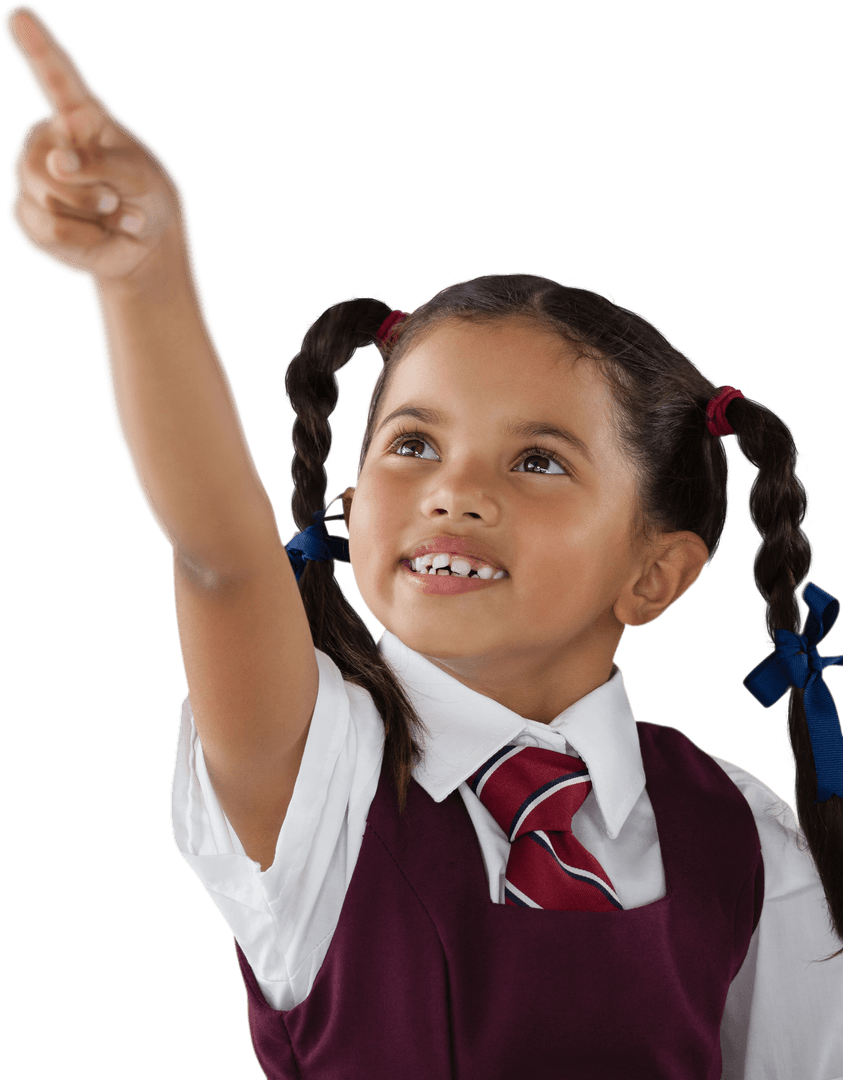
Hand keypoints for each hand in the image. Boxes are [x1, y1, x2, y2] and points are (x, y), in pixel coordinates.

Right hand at [3, 4, 189, 285]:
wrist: (141, 244)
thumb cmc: (145, 198)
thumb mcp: (139, 178)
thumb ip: (102, 165)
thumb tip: (55, 162)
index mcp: (80, 115)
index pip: (57, 77)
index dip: (38, 47)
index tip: (20, 15)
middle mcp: (48, 139)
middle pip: (50, 165)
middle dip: (90, 192)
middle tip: (113, 200)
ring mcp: (32, 176)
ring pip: (49, 198)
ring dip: (91, 216)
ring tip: (109, 213)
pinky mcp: (28, 214)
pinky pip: (50, 229)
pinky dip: (84, 239)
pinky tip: (96, 233)